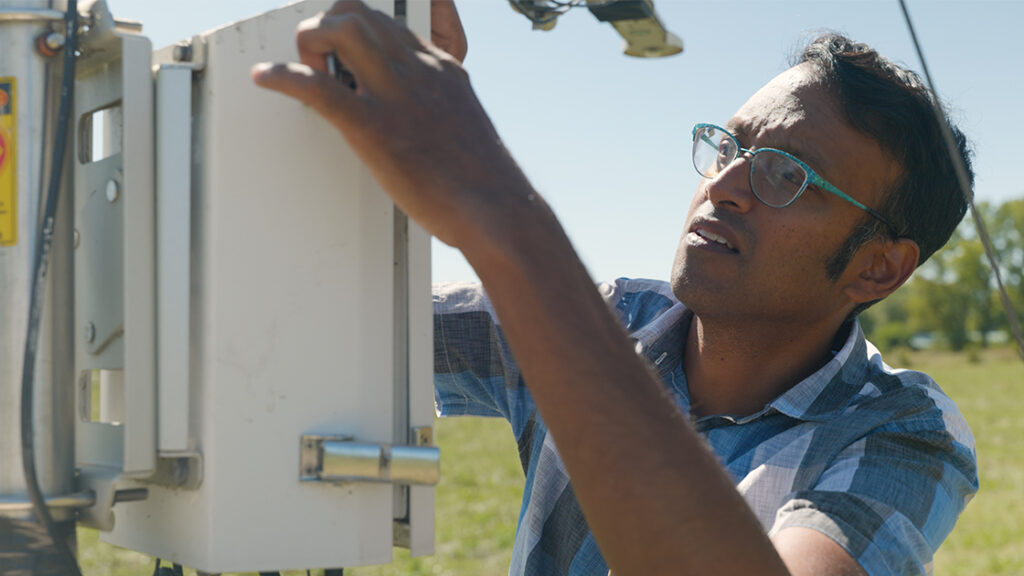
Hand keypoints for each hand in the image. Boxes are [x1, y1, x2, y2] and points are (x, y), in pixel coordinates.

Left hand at [251, 0, 530, 250]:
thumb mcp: (466, 123)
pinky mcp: (377, 129)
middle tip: (320, 61)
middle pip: (361, 13)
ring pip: (343, 30)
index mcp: (440, 69)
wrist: (498, 208)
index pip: (394, 22)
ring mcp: (397, 96)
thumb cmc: (484, 179)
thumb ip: (442, 105)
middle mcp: (418, 71)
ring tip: (305, 69)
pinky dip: (284, 78)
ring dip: (310, 41)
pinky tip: (266, 78)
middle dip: (328, 27)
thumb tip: (427, 116)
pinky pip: (320, 90)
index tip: (345, 44)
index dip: (361, 26)